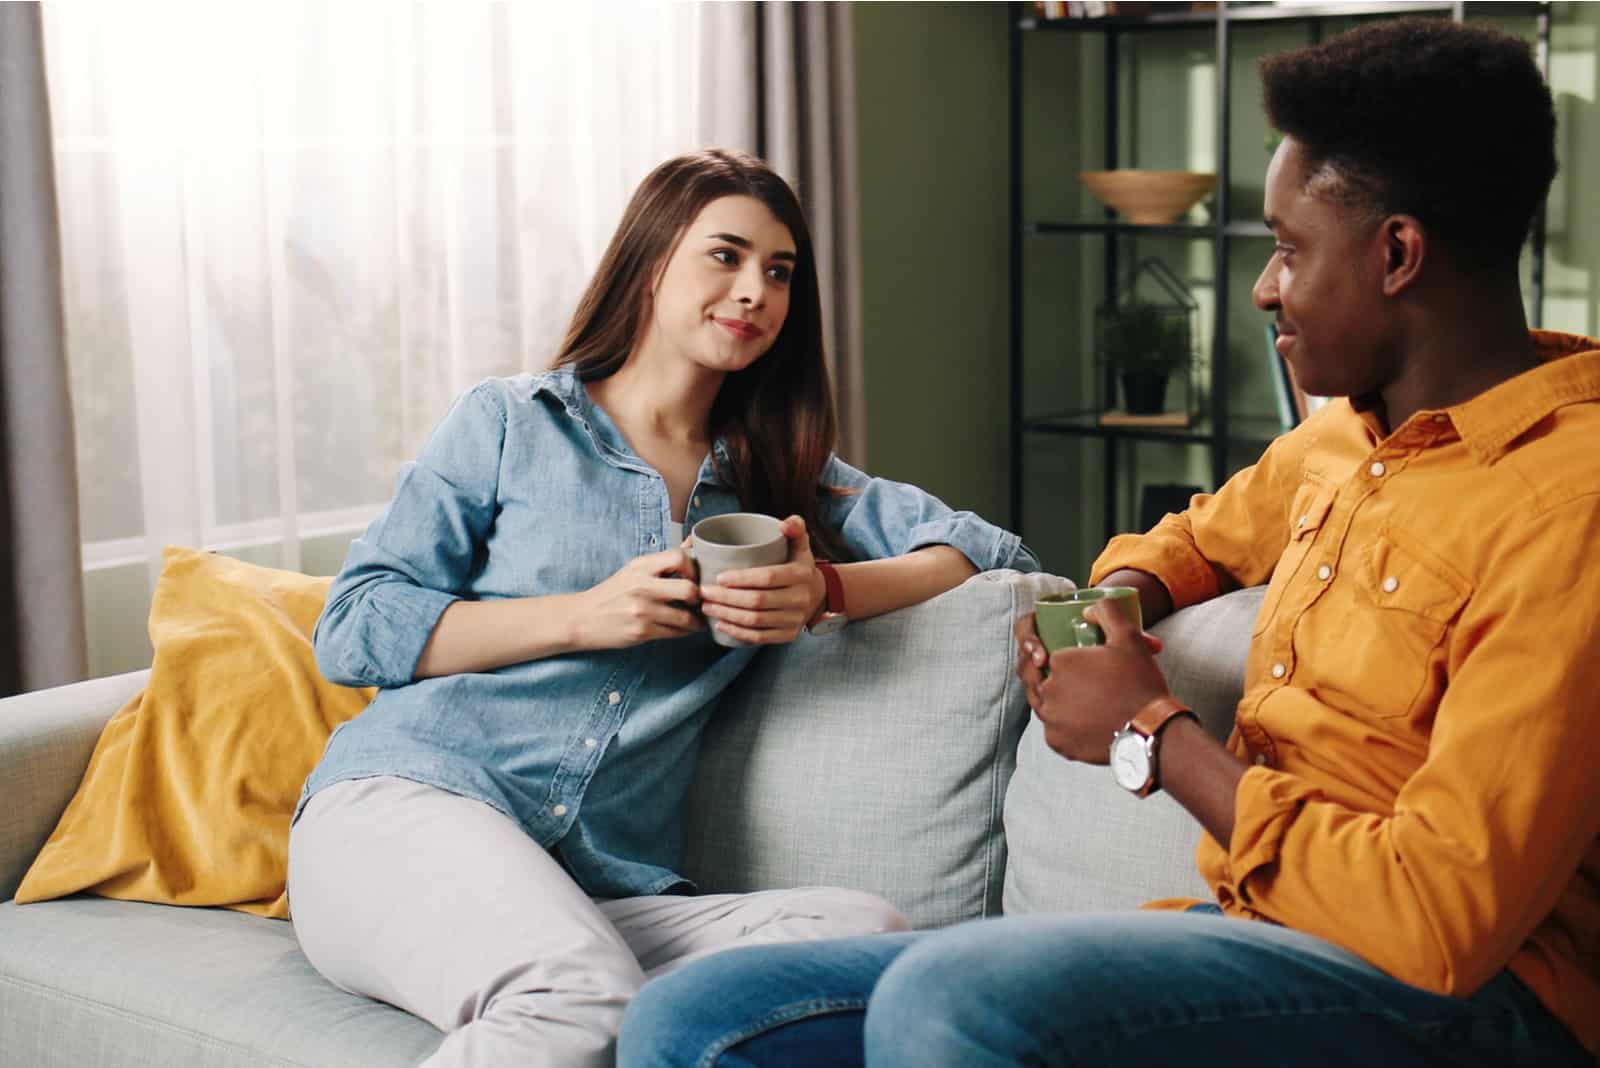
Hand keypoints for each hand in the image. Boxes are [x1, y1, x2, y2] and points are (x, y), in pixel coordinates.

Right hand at [572, 547, 703, 649]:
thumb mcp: (633, 570)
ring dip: (696, 620)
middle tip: (699, 601)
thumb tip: (693, 542)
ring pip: (686, 617)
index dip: (693, 568)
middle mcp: (642, 586)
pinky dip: (684, 632)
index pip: (679, 557)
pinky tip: (684, 629)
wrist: (582, 618)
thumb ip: (663, 561)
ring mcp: (642, 610)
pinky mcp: (642, 631)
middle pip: (688, 589)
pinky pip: (675, 633)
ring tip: (697, 619)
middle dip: (699, 597)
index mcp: (641, 566)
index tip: (694, 577)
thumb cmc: (612, 593)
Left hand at [698, 515, 825, 645]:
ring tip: (707, 607)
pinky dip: (738, 632)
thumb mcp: (800, 544)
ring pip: (756, 621)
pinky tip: (721, 624)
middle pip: (758, 601)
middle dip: (726, 598)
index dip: (741, 579)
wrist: (818, 595)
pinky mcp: (789, 635)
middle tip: (704, 593)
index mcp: (801, 574)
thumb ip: (794, 527)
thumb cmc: (798, 565)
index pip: (768, 577)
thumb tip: (783, 524)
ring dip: (728, 615)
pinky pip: (760, 637)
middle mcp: (800, 599)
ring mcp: (795, 619)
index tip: (719, 577)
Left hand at [1015, 600, 1168, 764]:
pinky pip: (1052, 728)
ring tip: (1082, 697)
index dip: (1059, 654)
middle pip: (1038, 678)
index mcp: (1058, 663)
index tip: (1081, 660)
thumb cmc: (1140, 683)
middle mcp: (1046, 692)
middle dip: (1051, 675)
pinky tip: (1082, 719)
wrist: (1151, 732)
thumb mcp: (1129, 637)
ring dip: (1056, 697)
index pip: (1047, 653)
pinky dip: (1063, 722)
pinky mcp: (1057, 743)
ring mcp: (1050, 720)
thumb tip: (1087, 610)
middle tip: (1079, 679)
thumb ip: (1107, 612)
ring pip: (1042, 703)